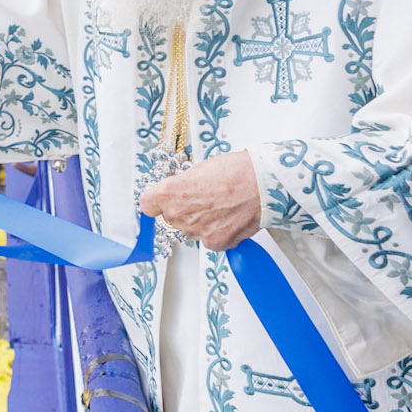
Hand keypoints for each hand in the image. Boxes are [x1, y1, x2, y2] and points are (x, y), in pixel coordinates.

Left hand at [141, 151, 261, 249]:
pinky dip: (216, 232)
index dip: (156, 202)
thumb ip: (183, 184)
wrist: (264, 185)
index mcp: (170, 192)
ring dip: (200, 221)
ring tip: (220, 206)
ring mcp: (196, 231)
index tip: (161, 201)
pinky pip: (208, 240)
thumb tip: (180, 192)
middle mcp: (179, 214)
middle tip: (202, 199)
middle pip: (170, 218)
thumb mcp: (200, 169)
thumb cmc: (236, 171)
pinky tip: (228, 218)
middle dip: (182, 210)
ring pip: (189, 230)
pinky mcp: (214, 242)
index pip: (147, 205)